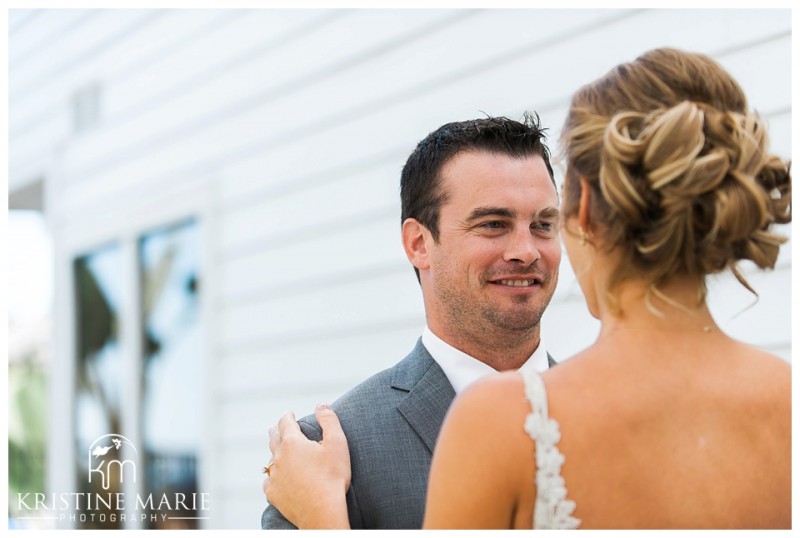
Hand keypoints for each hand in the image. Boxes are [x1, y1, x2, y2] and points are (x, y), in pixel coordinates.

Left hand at [262, 404, 351, 528]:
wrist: (322, 511)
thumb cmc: (332, 477)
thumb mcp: (337, 443)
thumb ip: (329, 420)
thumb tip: (321, 405)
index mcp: (293, 443)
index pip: (285, 422)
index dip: (287, 416)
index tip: (289, 413)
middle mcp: (279, 457)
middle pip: (273, 439)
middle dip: (275, 431)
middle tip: (275, 428)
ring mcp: (274, 477)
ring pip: (270, 461)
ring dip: (273, 454)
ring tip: (276, 452)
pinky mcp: (273, 494)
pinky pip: (268, 482)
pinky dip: (271, 478)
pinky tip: (275, 479)